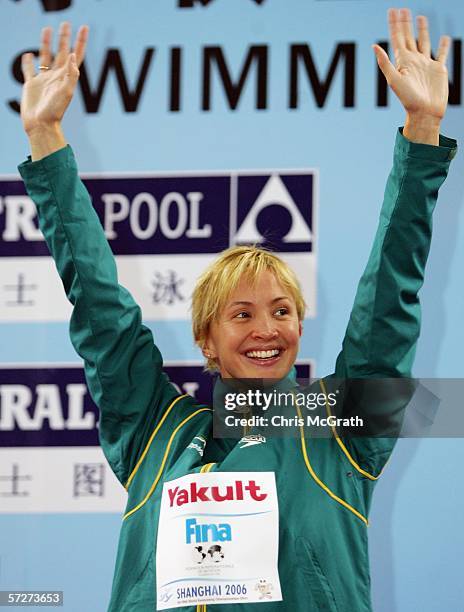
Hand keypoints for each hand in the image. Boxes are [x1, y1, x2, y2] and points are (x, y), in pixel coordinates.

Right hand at [20, 22, 88, 134]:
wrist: (41, 125)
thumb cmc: (55, 111)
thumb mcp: (66, 92)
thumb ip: (71, 74)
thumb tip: (72, 55)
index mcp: (66, 77)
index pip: (76, 55)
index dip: (80, 41)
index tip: (84, 28)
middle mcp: (56, 76)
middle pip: (61, 52)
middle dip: (64, 38)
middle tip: (66, 23)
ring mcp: (43, 80)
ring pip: (45, 56)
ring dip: (46, 43)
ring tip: (47, 29)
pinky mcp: (31, 85)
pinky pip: (29, 69)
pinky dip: (28, 61)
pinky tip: (28, 55)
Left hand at [373, 8, 449, 143]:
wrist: (424, 113)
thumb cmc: (408, 100)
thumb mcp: (394, 80)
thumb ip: (385, 63)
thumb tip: (373, 46)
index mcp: (402, 61)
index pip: (397, 38)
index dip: (394, 24)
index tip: (392, 10)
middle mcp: (414, 61)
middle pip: (409, 36)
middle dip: (405, 23)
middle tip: (403, 9)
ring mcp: (426, 64)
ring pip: (424, 41)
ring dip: (422, 30)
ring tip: (420, 17)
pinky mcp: (439, 69)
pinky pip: (442, 54)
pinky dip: (444, 45)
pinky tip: (444, 38)